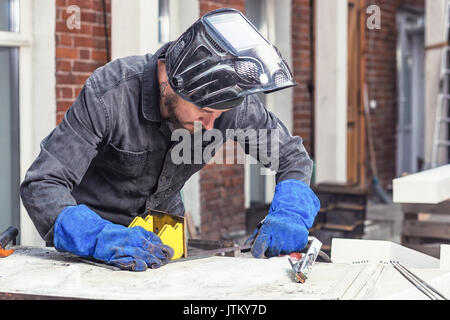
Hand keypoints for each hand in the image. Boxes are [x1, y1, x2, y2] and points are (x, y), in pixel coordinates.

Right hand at [54, 205, 173, 270]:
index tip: (170, 252)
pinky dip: (132, 263)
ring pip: (138, 254)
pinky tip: (140, 267)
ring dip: (149, 260)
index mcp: (134, 232)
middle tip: (167, 259)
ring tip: (157, 264)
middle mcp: (129, 239)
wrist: (91, 233)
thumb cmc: (111, 234)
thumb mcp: (128, 232)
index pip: (152, 240)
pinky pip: (124, 260)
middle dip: (158, 254)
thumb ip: (141, 237)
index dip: (162, 247)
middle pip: (147, 247)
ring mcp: (121, 247)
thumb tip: (157, 243)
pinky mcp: (112, 255)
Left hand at [245, 179, 319, 257]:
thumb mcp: (263, 225)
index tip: (256, 250)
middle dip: (269, 249)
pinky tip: (289, 238)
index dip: (256, 251)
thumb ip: (254, 237)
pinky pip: (291, 252)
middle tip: (272, 240)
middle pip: (270, 253)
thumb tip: (245, 247)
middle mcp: (279, 236)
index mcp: (268, 229)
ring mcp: (290, 241)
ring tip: (282, 237)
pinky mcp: (299, 243)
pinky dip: (289, 247)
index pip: (258, 247)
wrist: (294, 213)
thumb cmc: (277, 220)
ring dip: (280, 248)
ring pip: (281, 253)